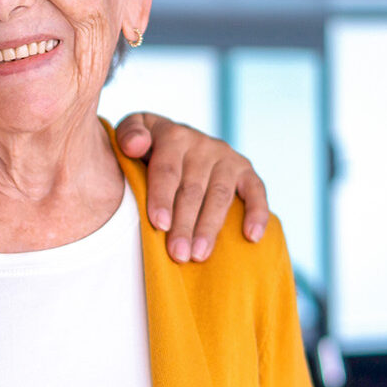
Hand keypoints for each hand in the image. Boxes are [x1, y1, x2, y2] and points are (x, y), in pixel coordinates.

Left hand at [113, 112, 269, 262]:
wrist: (174, 138)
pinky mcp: (245, 169)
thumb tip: (137, 146)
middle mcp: (203, 144)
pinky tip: (252, 237)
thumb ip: (128, 135)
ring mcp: (226, 157)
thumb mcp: (132, 132)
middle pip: (193, 188)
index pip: (167, 170)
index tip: (159, 225)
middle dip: (184, 224)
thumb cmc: (146, 146)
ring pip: (220, 195)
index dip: (163, 198)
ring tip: (200, 255)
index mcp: (173, 136)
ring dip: (210, 227)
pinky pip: (256, 191)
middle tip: (178, 254)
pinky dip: (257, 213)